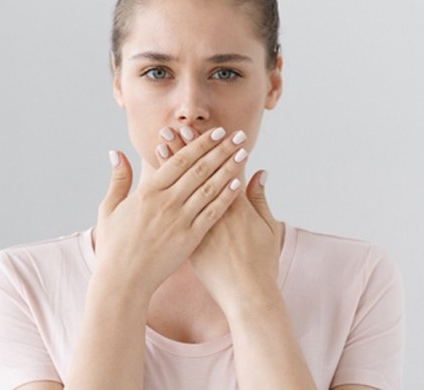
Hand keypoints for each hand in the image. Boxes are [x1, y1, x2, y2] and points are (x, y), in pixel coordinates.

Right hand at [93, 127, 249, 299]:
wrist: (122, 281)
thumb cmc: (114, 246)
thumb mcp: (109, 209)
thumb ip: (118, 179)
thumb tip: (116, 152)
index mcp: (148, 192)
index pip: (180, 160)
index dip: (200, 144)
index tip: (216, 131)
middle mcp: (166, 202)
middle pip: (200, 169)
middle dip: (221, 149)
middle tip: (239, 135)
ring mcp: (179, 221)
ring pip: (209, 188)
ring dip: (228, 168)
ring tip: (243, 153)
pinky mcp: (189, 239)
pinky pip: (211, 213)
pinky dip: (225, 197)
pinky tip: (238, 183)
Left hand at [155, 126, 283, 312]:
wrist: (248, 295)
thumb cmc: (261, 262)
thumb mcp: (269, 228)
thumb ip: (261, 199)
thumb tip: (260, 173)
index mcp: (237, 206)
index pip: (219, 168)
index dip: (207, 148)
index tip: (197, 130)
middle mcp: (215, 212)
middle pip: (196, 174)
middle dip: (183, 150)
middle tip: (170, 129)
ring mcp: (200, 227)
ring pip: (181, 191)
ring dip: (170, 167)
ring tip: (159, 147)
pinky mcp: (189, 241)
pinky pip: (174, 214)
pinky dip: (165, 197)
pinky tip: (154, 183)